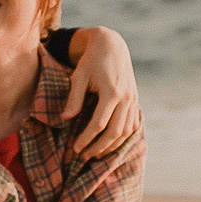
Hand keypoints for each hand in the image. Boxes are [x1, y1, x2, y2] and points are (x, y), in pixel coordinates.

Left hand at [63, 27, 140, 160]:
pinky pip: (132, 124)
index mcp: (111, 92)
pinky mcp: (135, 100)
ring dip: (112, 145)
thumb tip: (65, 119)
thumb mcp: (79, 76)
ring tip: (96, 153)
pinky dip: (123, 137)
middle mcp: (126, 98)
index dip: (87, 139)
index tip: (76, 149)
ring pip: (126, 131)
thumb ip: (74, 98)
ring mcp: (133, 99)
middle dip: (99, 147)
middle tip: (84, 156)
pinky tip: (110, 143)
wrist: (111, 45)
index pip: (99, 124)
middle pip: (115, 132)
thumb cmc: (91, 61)